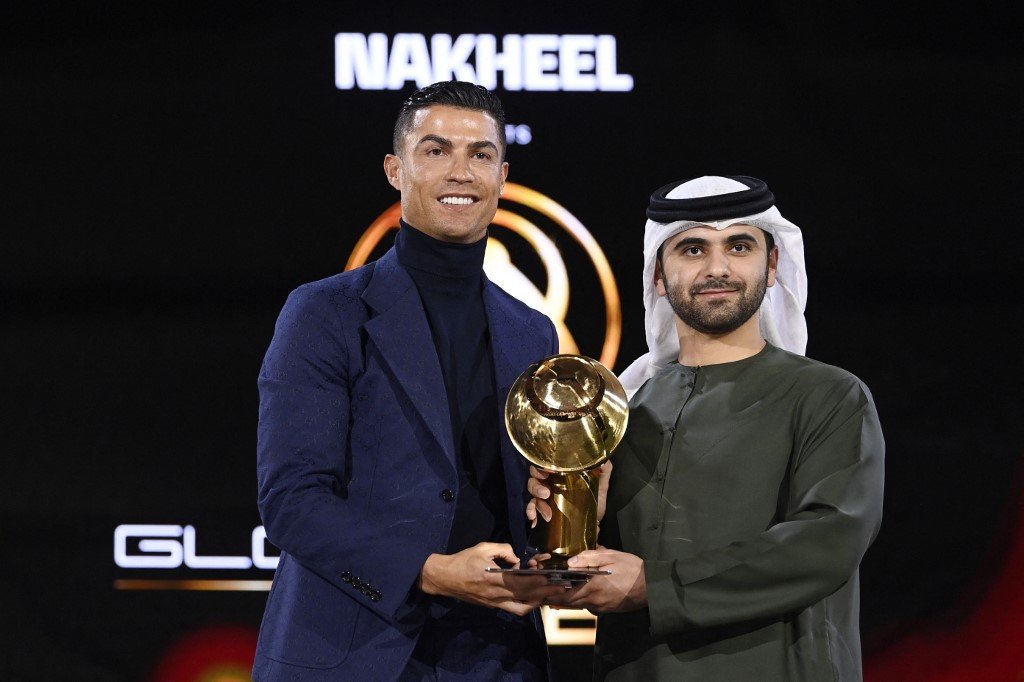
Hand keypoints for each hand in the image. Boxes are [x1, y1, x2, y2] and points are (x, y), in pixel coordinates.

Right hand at [418, 542, 567, 615]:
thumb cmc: (463, 560)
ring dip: (538, 602)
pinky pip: (513, 610)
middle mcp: (496, 594)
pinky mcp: (492, 607)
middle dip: (545, 590)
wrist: (445, 578)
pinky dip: (526, 606)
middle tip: (559, 585)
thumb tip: (518, 557)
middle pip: (526, 595)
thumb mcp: (483, 547)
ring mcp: (494, 603)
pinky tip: (534, 599)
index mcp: (493, 578)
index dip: (538, 579)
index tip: (550, 574)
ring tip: (550, 594)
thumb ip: (504, 549)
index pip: (521, 580)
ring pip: (521, 607)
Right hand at [526, 461, 612, 527]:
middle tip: (546, 493)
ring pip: (532, 496)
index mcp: (559, 475)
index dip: (541, 466)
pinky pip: (531, 510)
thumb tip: (604, 461)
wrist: (594, 524)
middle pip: (534, 479)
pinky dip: (531, 513)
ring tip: (547, 514)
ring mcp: (545, 499)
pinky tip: (534, 519)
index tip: (547, 470)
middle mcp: (549, 485)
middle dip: (536, 486)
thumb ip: (604, 473)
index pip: (544, 465)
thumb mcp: (600, 487)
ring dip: (536, 503)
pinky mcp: (543, 513)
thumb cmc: (594, 502)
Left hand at [543, 549, 645, 612]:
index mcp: (593, 587)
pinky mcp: (608, 609)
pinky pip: (588, 607)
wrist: (652, 586)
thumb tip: (570, 562)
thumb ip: (589, 558)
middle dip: (555, 599)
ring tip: (551, 598)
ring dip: (565, 602)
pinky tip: (573, 599)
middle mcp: (595, 600)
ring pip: (578, 606)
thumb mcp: (611, 556)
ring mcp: (601, 607)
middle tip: (541, 594)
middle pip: (569, 602)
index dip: (552, 593)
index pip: (566, 594)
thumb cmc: (632, 568)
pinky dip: (577, 603)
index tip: (541, 589)